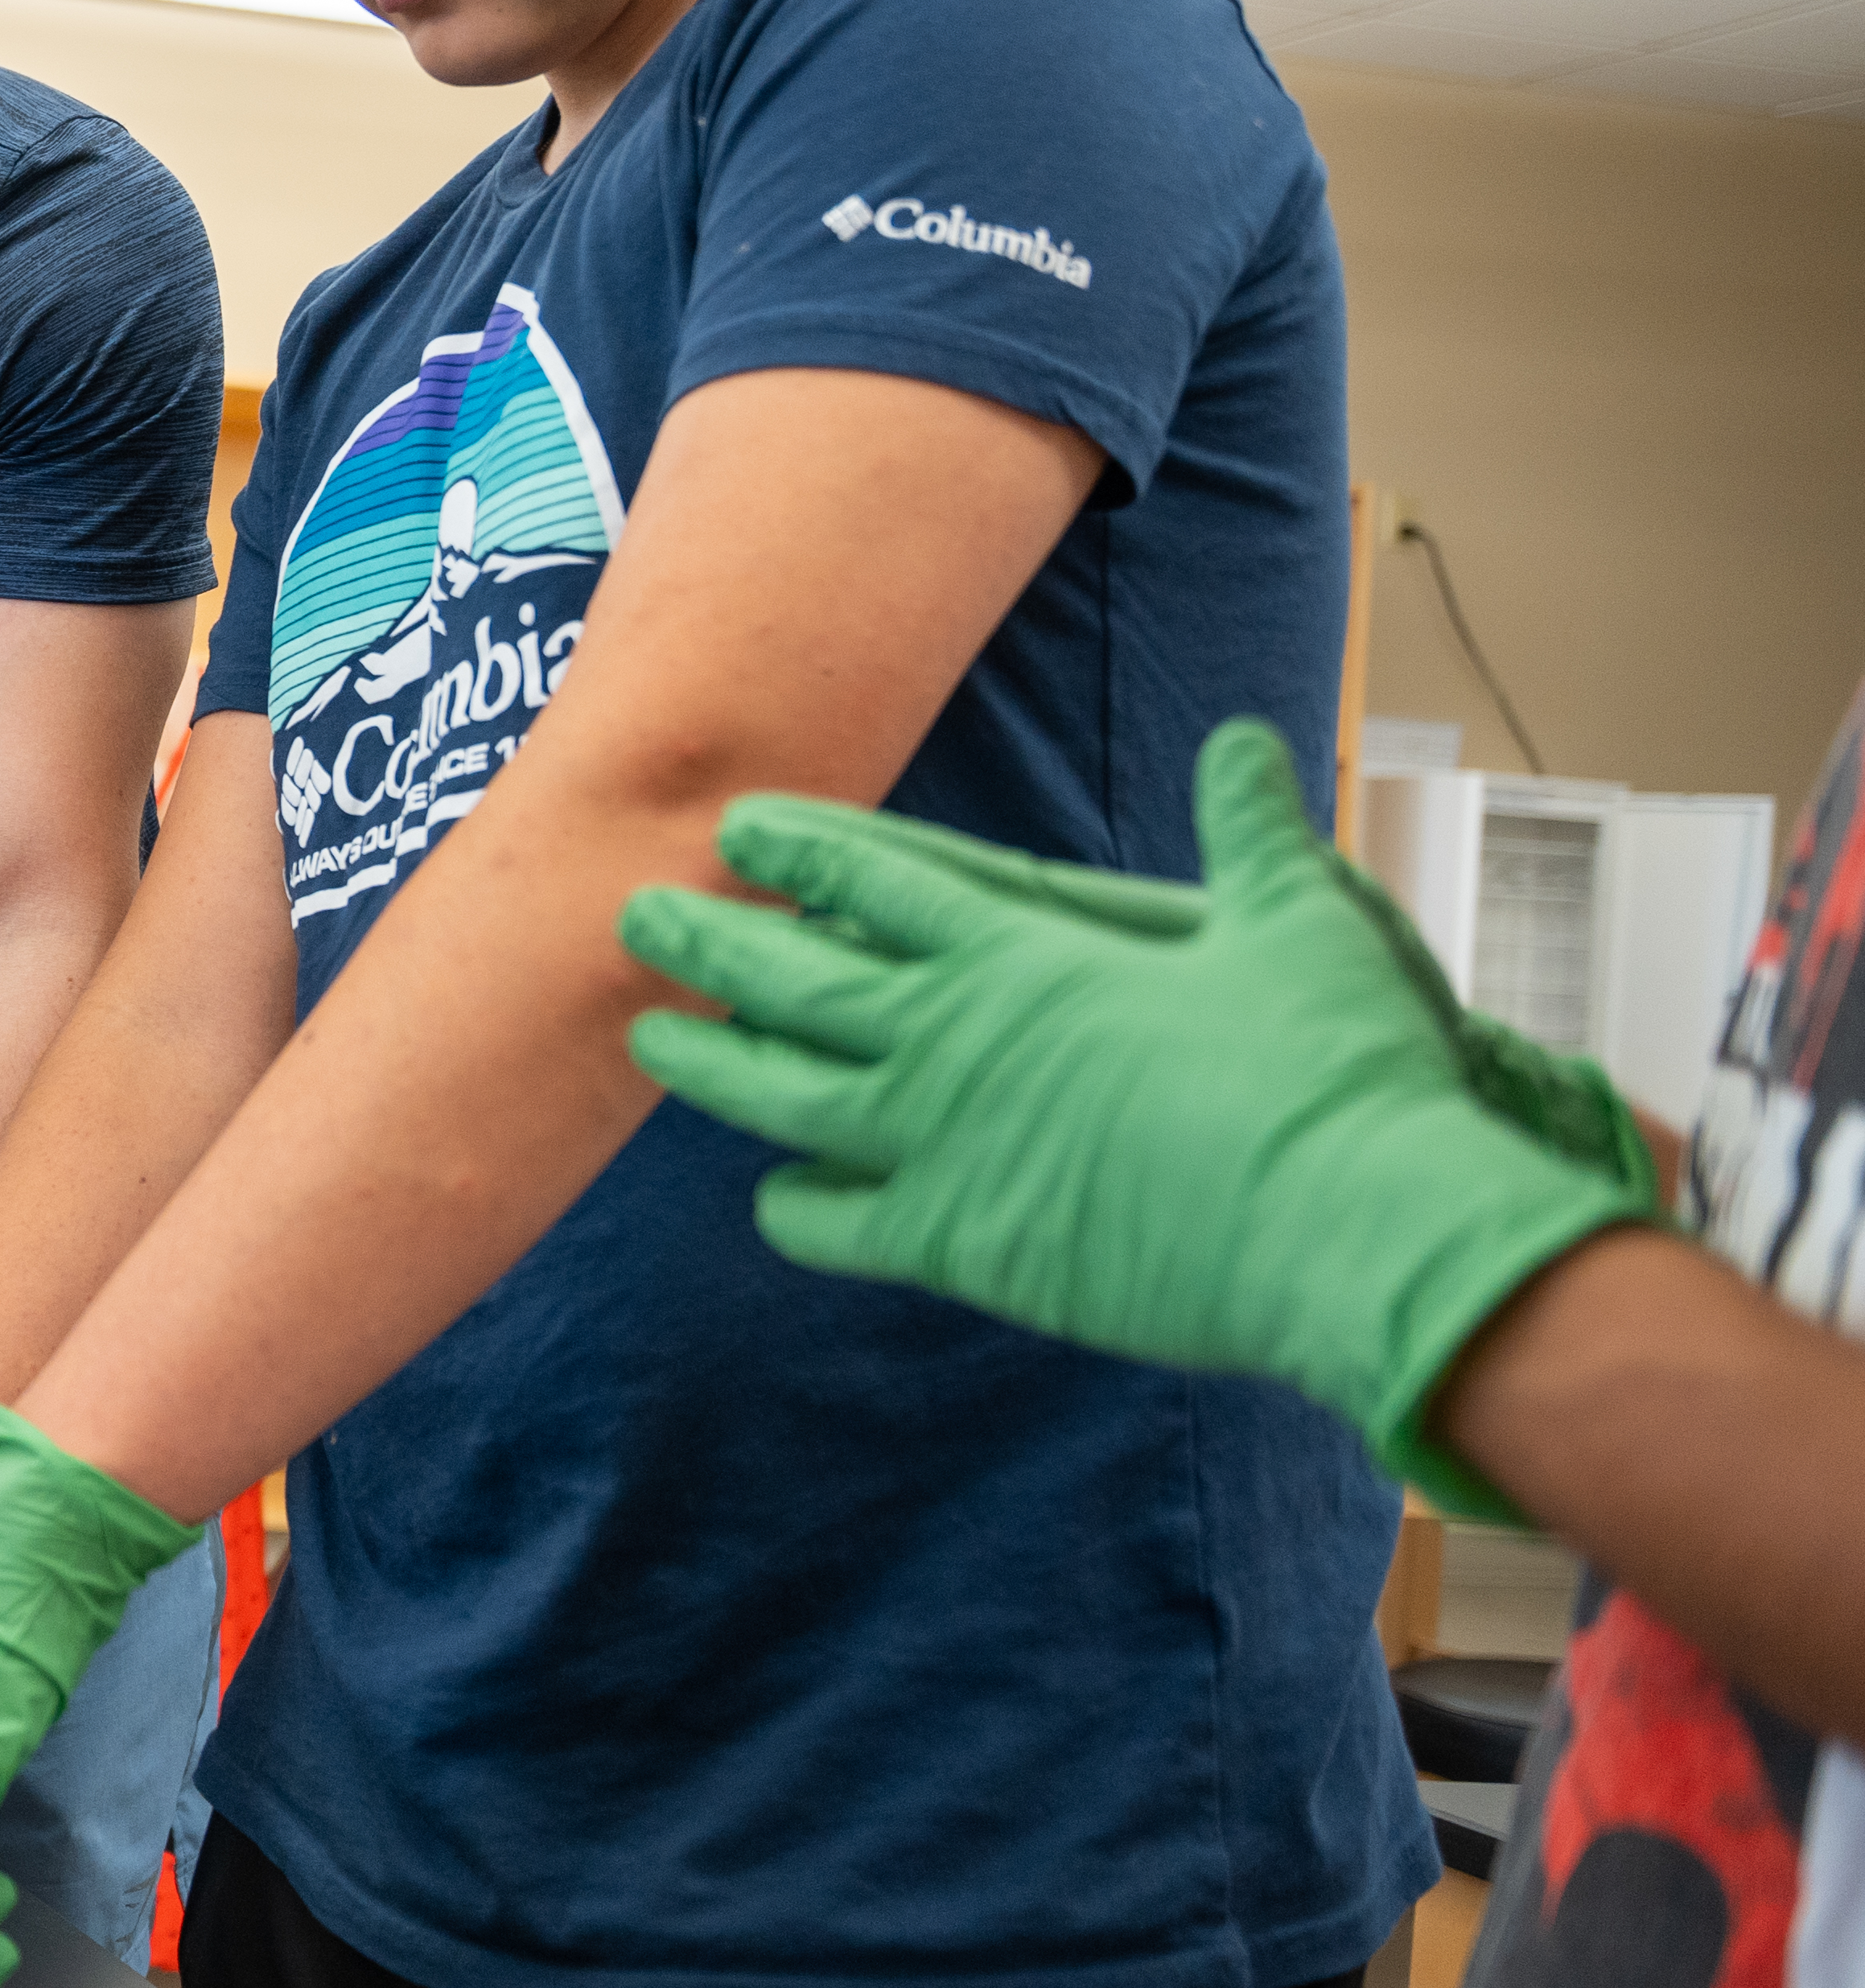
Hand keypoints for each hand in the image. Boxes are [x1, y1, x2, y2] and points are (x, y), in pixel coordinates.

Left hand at [721, 789, 1663, 1198]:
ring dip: (713, 1060)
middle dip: (713, 941)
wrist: (1352, 1227)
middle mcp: (958, 1036)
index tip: (737, 826)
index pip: (884, 878)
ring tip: (646, 1037)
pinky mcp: (960, 1242)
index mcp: (1028, 951)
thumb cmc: (1336, 1068)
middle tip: (635, 913)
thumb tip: (1245, 744)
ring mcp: (942, 1140)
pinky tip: (771, 1193)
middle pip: (797, 974)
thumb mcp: (1302, 921)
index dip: (806, 848)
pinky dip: (797, 1203)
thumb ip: (1253, 832)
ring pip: (784, 1092)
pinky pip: (839, 1220)